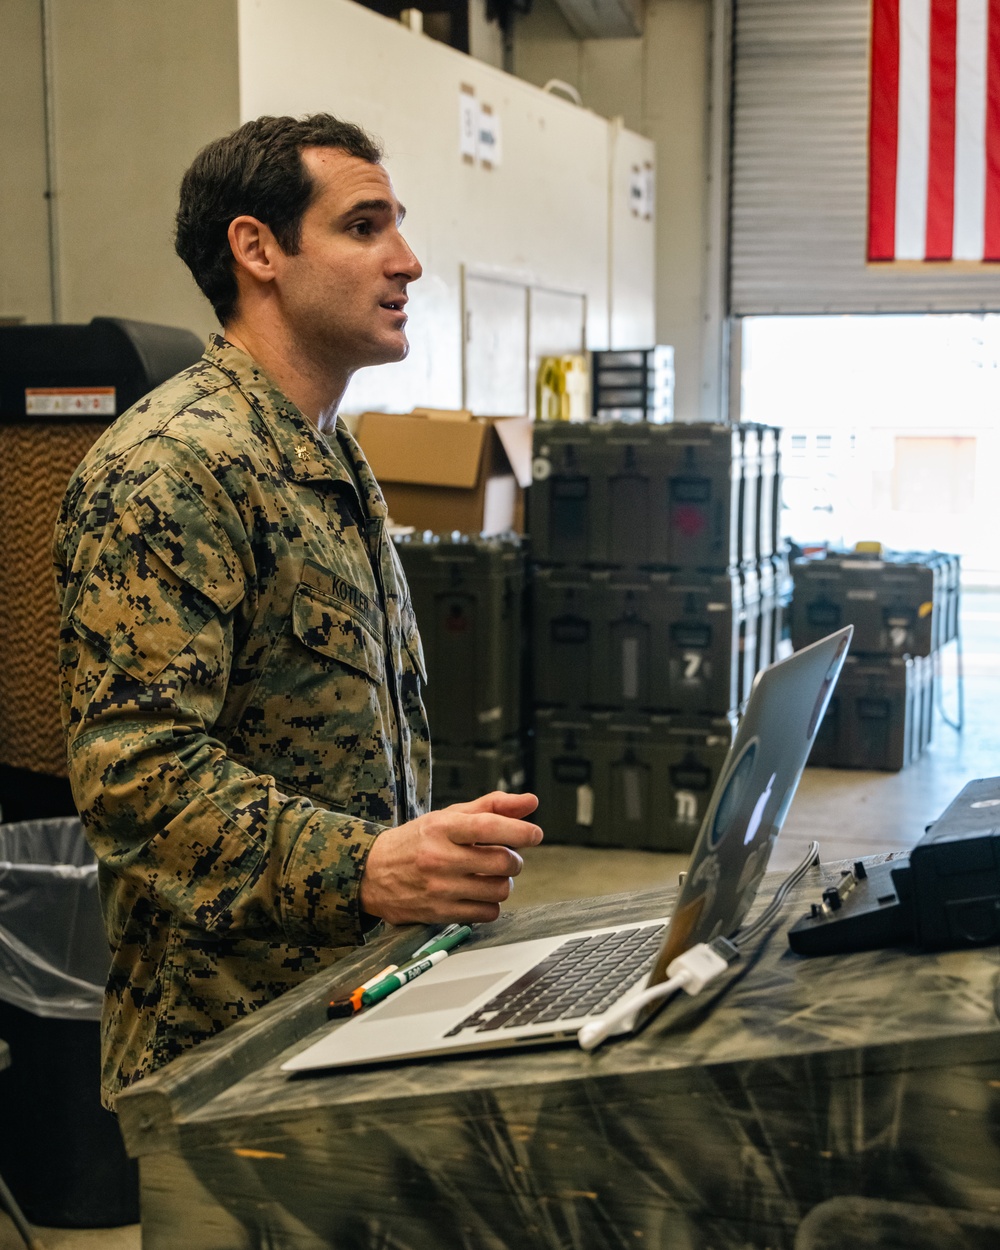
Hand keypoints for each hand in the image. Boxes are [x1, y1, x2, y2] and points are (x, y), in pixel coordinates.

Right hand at [358, 791, 542, 924]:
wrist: (371, 873)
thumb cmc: (417, 841)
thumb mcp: (448, 816)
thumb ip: (491, 807)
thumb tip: (532, 802)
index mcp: (442, 827)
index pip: (488, 827)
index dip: (519, 831)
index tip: (535, 834)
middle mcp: (439, 858)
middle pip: (501, 862)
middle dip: (513, 860)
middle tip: (506, 857)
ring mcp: (439, 888)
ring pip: (498, 890)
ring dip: (503, 883)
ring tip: (489, 876)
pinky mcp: (439, 913)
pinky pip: (486, 913)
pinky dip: (490, 904)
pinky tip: (478, 894)